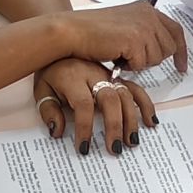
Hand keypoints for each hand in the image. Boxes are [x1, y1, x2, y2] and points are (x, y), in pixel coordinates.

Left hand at [35, 60, 155, 156]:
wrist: (61, 43)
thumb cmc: (51, 71)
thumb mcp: (42, 89)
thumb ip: (49, 111)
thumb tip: (58, 131)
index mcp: (73, 78)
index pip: (83, 105)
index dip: (85, 127)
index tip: (83, 147)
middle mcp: (94, 75)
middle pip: (110, 99)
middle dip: (114, 125)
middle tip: (114, 149)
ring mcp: (108, 76)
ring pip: (125, 96)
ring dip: (131, 119)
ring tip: (131, 142)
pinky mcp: (117, 78)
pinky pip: (135, 89)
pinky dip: (145, 104)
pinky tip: (151, 121)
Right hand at [56, 1, 186, 75]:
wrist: (73, 31)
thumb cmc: (93, 32)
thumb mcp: (125, 25)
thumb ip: (144, 32)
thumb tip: (161, 49)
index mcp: (146, 9)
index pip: (175, 30)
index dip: (181, 51)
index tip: (182, 66)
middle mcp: (148, 15)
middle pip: (169, 48)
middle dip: (153, 59)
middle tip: (132, 58)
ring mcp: (143, 26)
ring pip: (156, 58)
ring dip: (139, 62)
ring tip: (120, 54)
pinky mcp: (135, 39)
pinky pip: (142, 64)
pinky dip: (129, 66)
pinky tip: (116, 56)